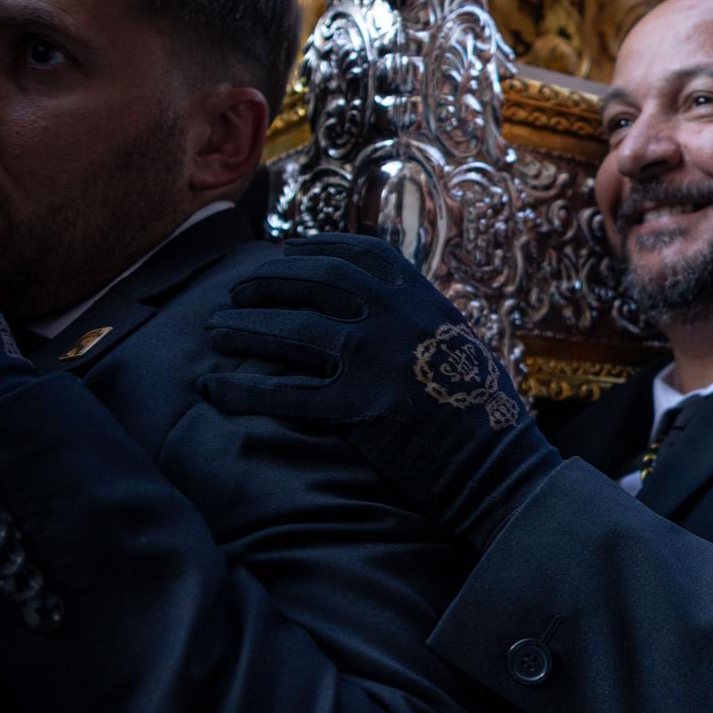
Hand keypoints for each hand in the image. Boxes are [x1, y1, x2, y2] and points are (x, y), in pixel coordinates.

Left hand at [199, 234, 559, 547]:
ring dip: (244, 329)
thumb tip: (374, 302)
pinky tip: (213, 391)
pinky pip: (285, 395)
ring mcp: (376, 358)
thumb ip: (415, 316)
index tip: (281, 253)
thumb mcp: (455, 340)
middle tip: (234, 294)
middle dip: (266, 283)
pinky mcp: (359, 408)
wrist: (499, 463)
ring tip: (215, 332)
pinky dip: (242, 392)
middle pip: (312, 280)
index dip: (310, 249)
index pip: (354, 252)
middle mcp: (394, 315)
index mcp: (420, 294)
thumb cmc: (480, 408)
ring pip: (291, 331)